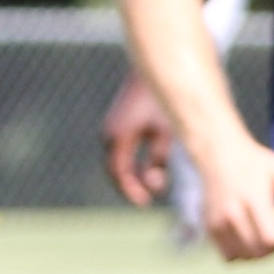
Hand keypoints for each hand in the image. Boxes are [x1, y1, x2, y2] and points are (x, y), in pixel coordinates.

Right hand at [101, 77, 173, 206]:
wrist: (154, 70)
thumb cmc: (162, 101)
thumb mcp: (164, 133)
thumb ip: (158, 159)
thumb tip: (155, 185)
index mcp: (118, 137)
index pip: (119, 174)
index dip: (131, 191)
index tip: (144, 202)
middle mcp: (109, 134)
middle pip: (115, 170)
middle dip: (130, 185)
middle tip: (146, 199)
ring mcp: (111, 128)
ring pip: (117, 160)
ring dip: (131, 174)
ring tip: (150, 184)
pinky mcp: (117, 123)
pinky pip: (121, 150)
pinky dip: (131, 162)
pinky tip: (147, 167)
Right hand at [198, 137, 273, 265]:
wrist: (218, 155)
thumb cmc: (252, 162)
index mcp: (253, 200)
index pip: (269, 236)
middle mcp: (233, 215)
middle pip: (257, 250)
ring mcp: (219, 224)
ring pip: (243, 256)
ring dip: (258, 253)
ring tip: (265, 238)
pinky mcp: (210, 228)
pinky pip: (227, 255)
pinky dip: (240, 253)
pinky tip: (248, 239)